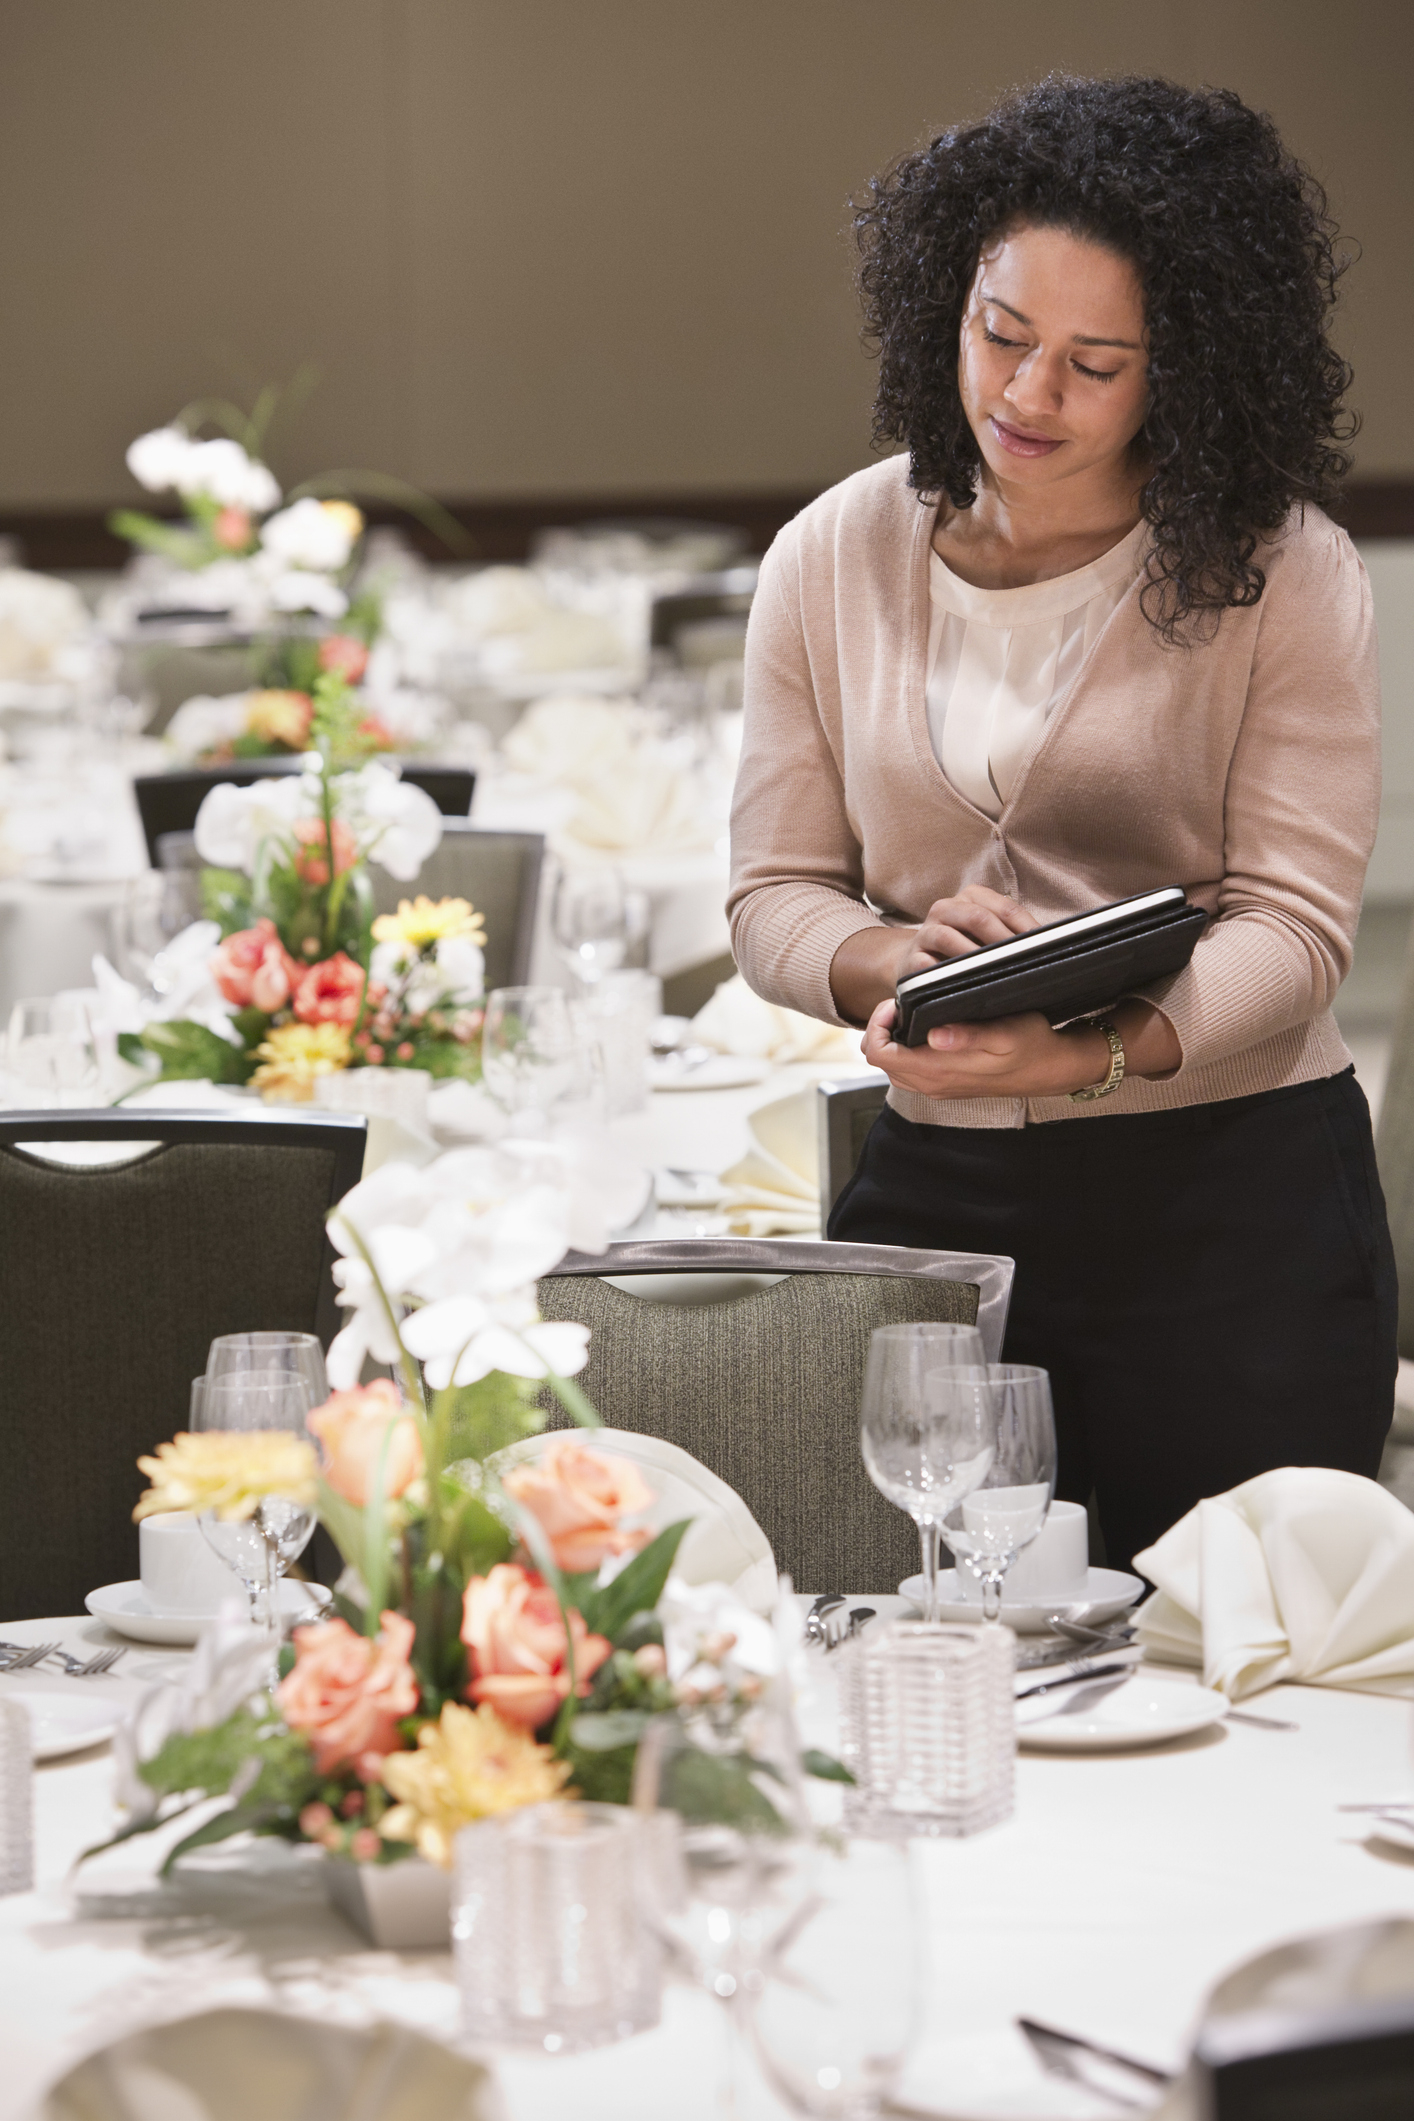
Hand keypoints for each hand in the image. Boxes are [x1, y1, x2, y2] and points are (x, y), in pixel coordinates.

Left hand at [863, 1001, 1113, 1100]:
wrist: (1052, 1069)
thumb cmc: (1032, 1045)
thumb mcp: (1006, 1033)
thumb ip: (968, 1036)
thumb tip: (934, 1035)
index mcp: (938, 1070)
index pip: (878, 1054)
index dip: (877, 1024)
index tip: (898, 1003)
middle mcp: (932, 1084)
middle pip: (880, 1060)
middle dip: (882, 1028)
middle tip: (906, 1004)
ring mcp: (938, 1087)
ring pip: (893, 1067)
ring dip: (895, 1039)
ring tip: (916, 1014)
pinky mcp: (945, 1085)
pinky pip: (910, 1071)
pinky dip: (909, 1049)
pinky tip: (929, 1028)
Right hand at [899, 884, 1039, 978]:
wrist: (916, 960)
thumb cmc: (962, 948)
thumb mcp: (985, 934)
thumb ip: (1009, 933)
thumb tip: (1046, 944)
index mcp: (969, 897)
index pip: (1005, 907)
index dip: (1026, 927)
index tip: (1045, 947)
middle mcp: (945, 908)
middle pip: (977, 917)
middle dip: (1002, 940)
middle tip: (1022, 961)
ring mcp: (926, 932)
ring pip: (948, 937)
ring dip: (973, 956)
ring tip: (994, 972)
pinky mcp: (912, 958)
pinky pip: (927, 964)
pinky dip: (944, 974)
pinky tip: (963, 985)